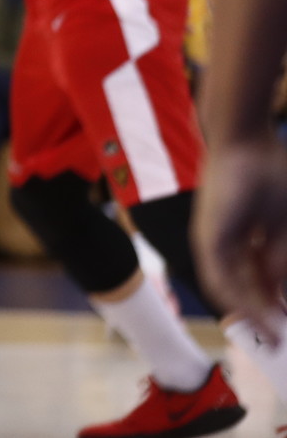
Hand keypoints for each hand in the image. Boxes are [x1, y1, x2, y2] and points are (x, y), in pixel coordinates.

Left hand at [196, 139, 286, 333]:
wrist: (243, 142)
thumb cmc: (269, 175)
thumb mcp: (284, 225)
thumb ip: (281, 258)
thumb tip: (282, 291)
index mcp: (248, 238)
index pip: (260, 281)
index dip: (275, 304)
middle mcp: (228, 243)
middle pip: (245, 290)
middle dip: (264, 318)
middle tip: (280, 344)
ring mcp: (215, 241)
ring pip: (231, 289)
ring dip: (252, 316)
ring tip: (272, 339)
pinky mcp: (207, 238)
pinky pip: (219, 277)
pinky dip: (237, 300)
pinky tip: (253, 317)